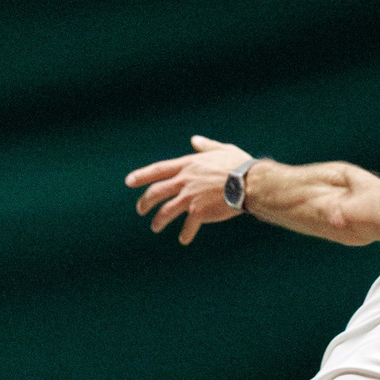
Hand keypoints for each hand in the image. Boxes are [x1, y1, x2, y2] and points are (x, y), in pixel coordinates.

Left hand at [125, 136, 251, 243]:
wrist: (250, 183)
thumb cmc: (240, 165)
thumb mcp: (222, 150)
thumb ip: (206, 146)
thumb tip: (194, 140)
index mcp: (188, 165)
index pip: (158, 170)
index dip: (141, 176)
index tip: (129, 181)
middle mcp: (184, 181)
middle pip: (156, 192)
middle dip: (145, 202)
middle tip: (140, 209)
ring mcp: (189, 197)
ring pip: (165, 211)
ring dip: (159, 221)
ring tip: (155, 227)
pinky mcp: (199, 212)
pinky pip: (188, 226)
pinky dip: (185, 234)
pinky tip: (184, 239)